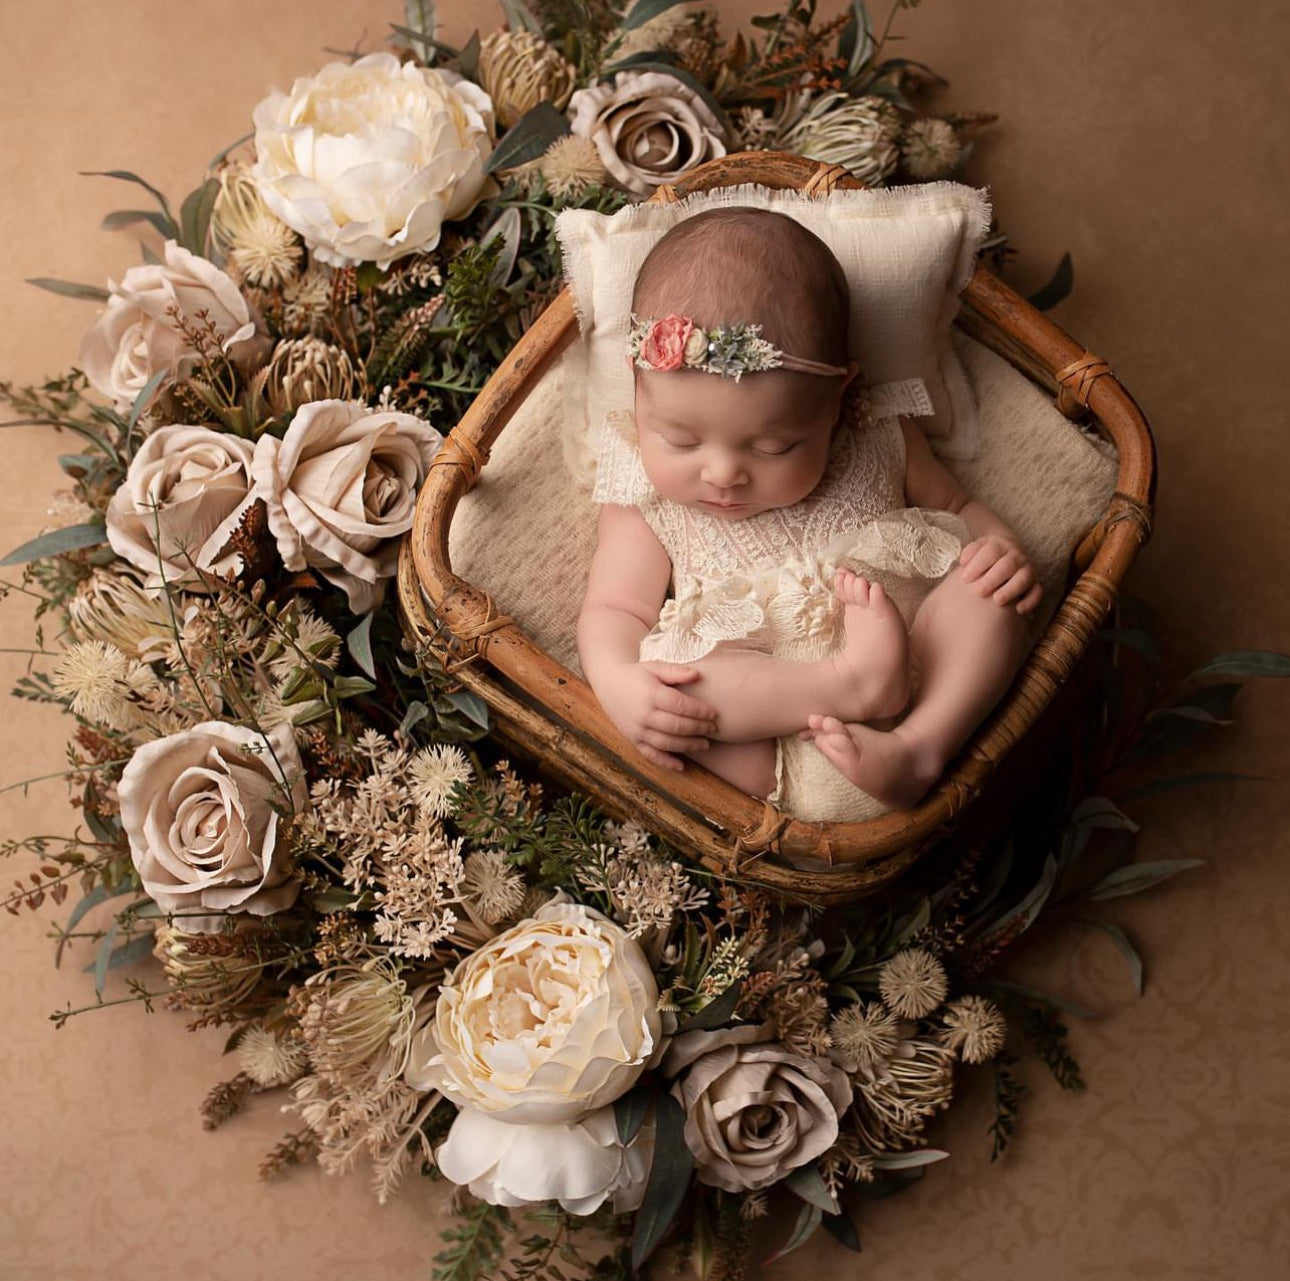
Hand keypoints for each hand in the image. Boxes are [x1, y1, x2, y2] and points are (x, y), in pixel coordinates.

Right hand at [596, 661, 718, 771]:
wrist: (608, 683)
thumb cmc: (637, 674)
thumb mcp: (654, 667)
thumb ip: (676, 671)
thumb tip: (698, 675)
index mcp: (650, 694)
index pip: (679, 705)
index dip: (699, 711)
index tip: (714, 713)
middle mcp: (643, 714)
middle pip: (675, 726)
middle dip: (698, 729)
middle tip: (714, 729)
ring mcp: (637, 730)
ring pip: (666, 743)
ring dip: (688, 746)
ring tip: (705, 744)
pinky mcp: (633, 740)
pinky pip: (650, 754)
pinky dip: (665, 762)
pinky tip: (681, 766)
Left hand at [959, 534, 1042, 614]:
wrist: (1006, 551)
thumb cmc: (984, 555)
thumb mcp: (976, 548)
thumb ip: (969, 552)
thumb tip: (964, 561)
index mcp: (999, 545)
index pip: (991, 552)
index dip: (978, 564)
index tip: (965, 578)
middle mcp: (1016, 556)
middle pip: (1007, 565)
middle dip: (992, 579)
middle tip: (978, 592)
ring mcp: (1027, 569)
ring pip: (1023, 579)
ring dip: (1011, 590)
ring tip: (997, 600)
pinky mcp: (1034, 583)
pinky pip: (1037, 592)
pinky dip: (1030, 601)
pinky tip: (1018, 610)